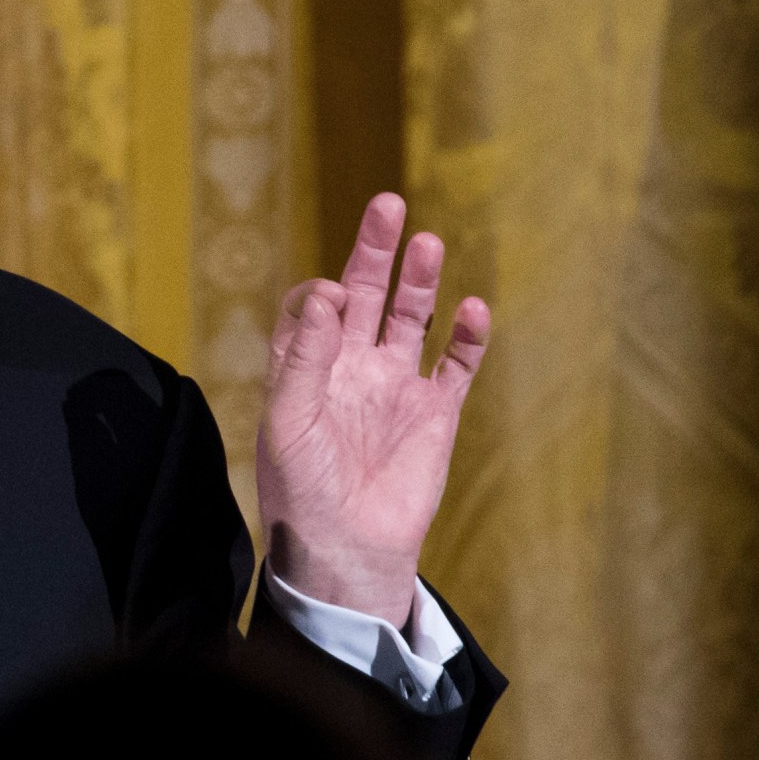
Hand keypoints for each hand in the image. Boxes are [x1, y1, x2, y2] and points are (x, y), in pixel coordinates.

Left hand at [255, 193, 490, 624]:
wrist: (348, 555)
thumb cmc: (303, 493)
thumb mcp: (287, 423)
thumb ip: (303, 357)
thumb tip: (326, 292)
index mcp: (307, 368)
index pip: (314, 307)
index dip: (321, 293)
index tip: (331, 298)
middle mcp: (351, 368)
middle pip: (365, 293)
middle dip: (374, 251)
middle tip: (388, 204)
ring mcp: (396, 387)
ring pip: (411, 317)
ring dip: (419, 281)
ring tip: (426, 242)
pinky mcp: (436, 413)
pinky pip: (455, 364)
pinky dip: (467, 336)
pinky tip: (472, 308)